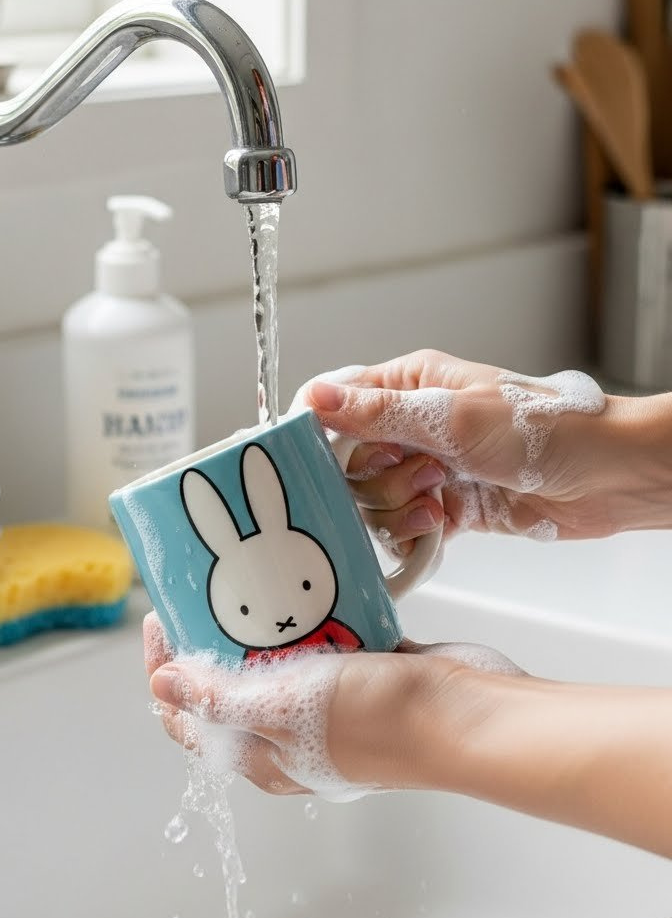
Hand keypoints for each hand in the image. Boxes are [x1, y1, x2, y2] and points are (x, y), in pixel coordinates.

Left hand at [144, 612, 508, 796]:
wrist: (468, 713)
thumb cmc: (381, 722)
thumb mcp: (284, 707)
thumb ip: (222, 699)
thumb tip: (162, 686)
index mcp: (264, 756)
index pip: (191, 720)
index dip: (166, 673)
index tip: (162, 619)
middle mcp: (292, 736)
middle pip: (231, 688)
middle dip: (210, 641)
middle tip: (202, 591)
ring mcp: (332, 705)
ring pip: (279, 661)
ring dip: (262, 625)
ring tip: (248, 579)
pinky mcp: (368, 673)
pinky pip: (328, 640)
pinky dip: (315, 615)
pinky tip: (307, 583)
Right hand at [300, 350, 663, 544]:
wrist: (601, 477)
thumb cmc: (540, 430)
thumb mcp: (451, 417)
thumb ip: (378, 413)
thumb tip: (315, 397)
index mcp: (410, 384)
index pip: (337, 402)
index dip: (320, 432)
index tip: (317, 460)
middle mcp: (415, 424)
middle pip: (350, 461)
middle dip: (373, 478)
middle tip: (417, 472)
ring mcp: (430, 467)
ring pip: (374, 499)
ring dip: (398, 506)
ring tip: (437, 497)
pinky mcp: (446, 507)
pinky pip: (403, 528)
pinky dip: (413, 533)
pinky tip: (439, 524)